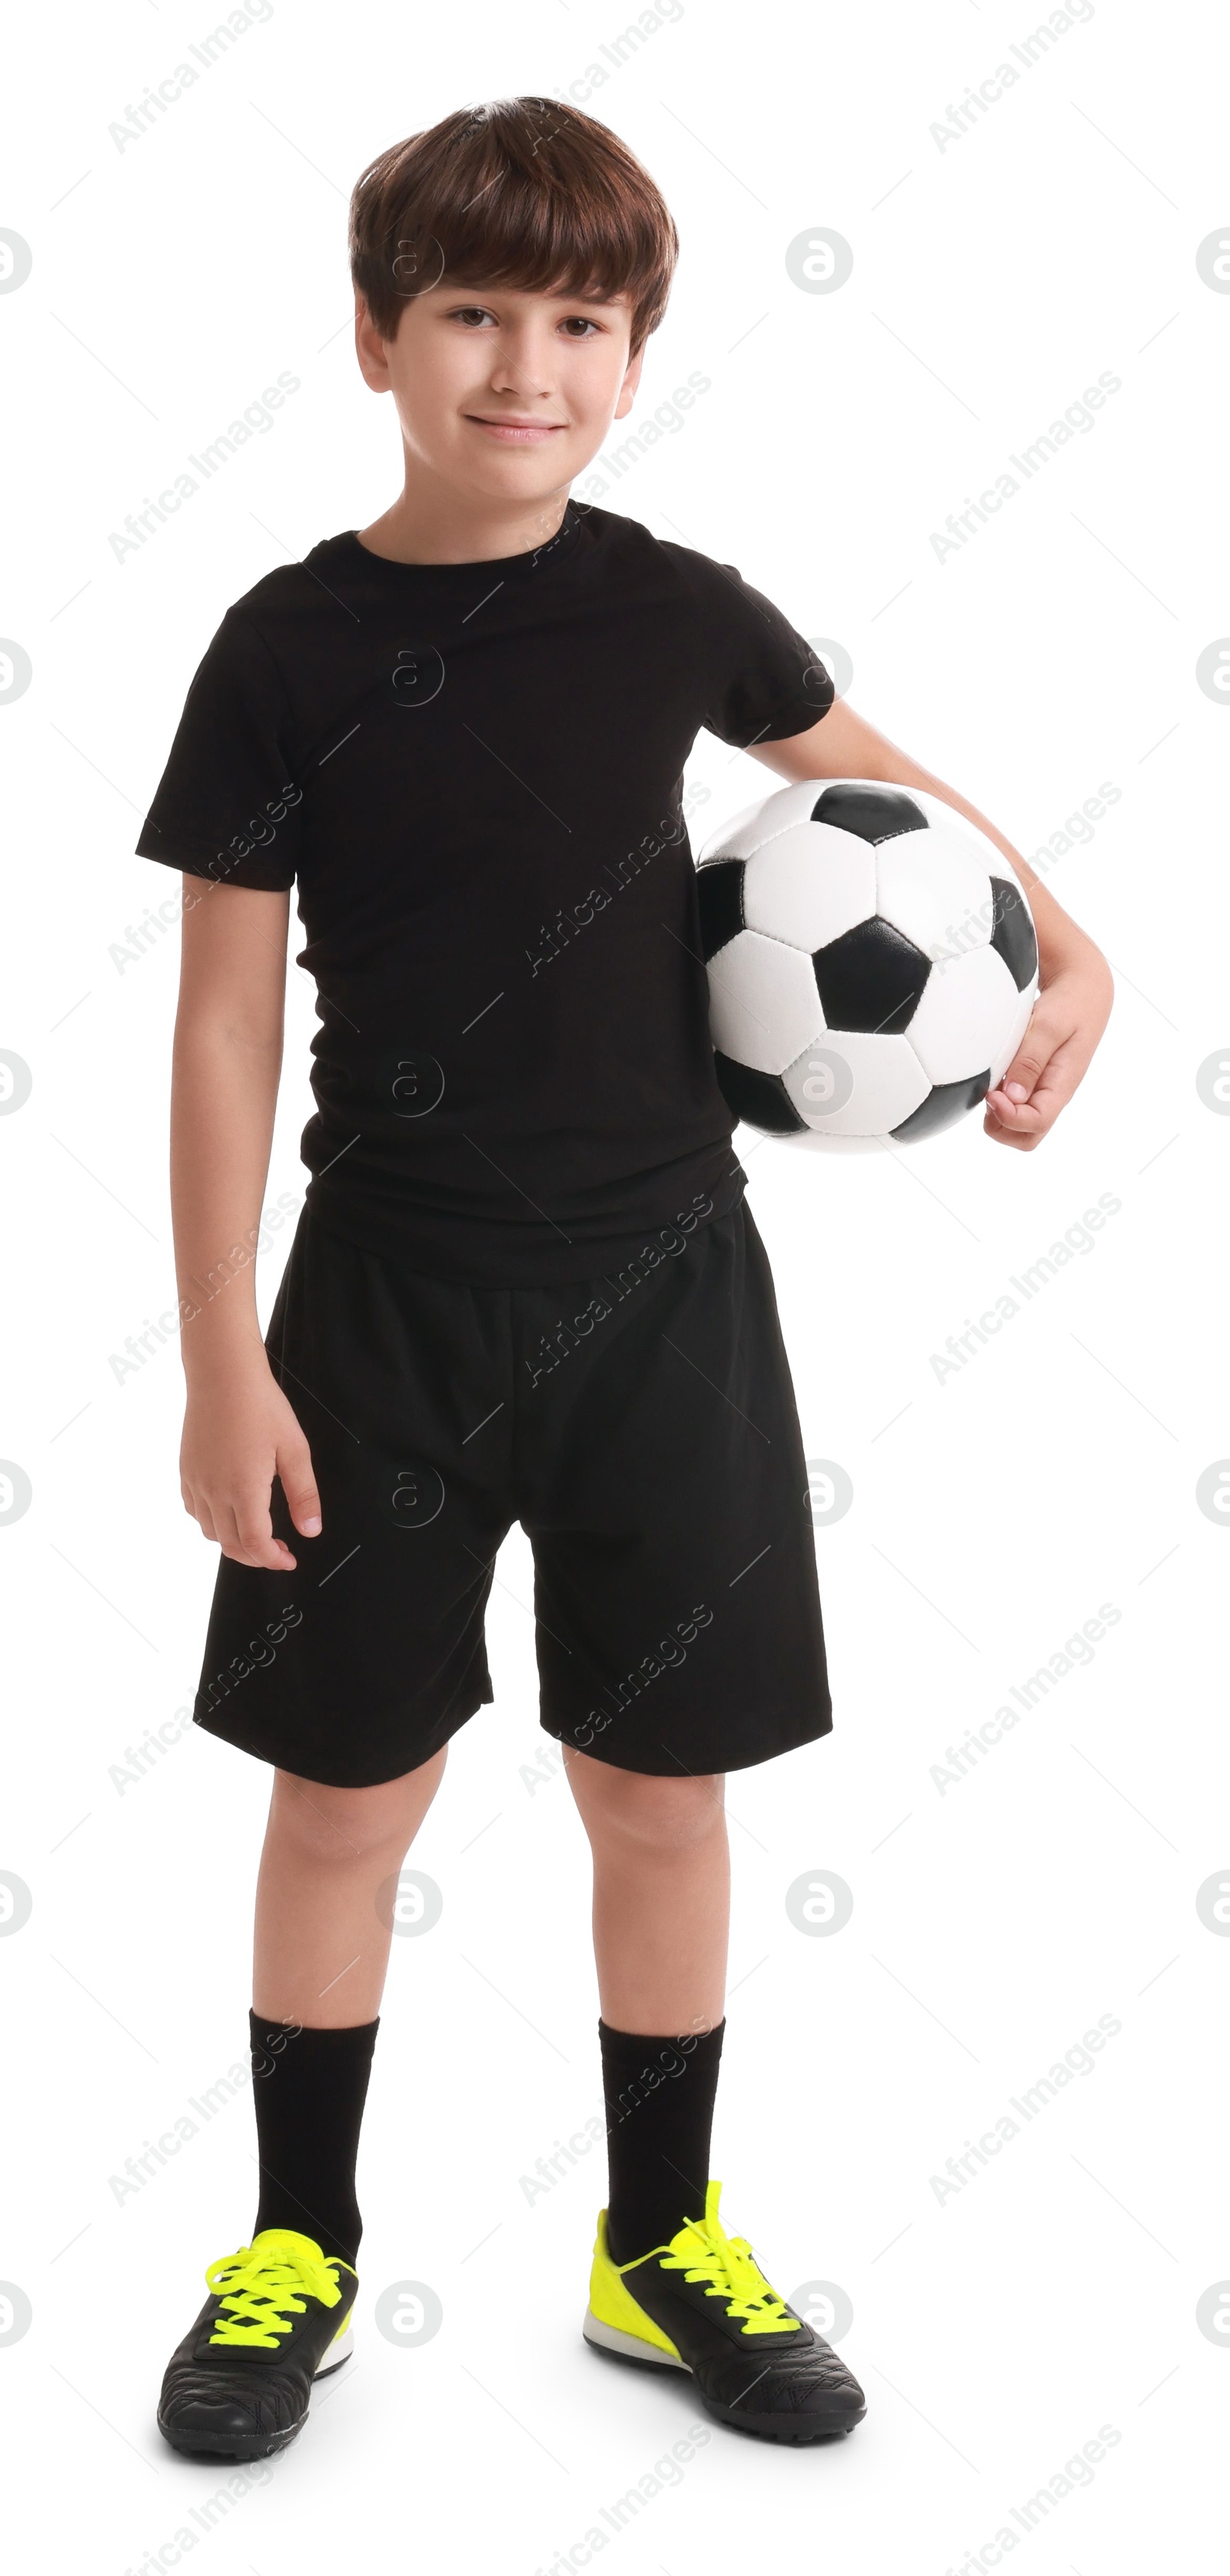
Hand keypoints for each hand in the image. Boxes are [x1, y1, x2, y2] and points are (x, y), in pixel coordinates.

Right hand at [180, 1355, 321, 1568]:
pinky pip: (195, 1511)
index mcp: (244, 1490)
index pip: (256, 1545)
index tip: (289, 1560)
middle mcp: (214, 1492)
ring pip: (210, 1532)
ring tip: (257, 1532)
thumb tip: (311, 1531)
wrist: (223, 1375)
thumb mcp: (295, 1450)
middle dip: (257, 1557)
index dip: (273, 1560)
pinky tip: (229, 1511)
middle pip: (232, 1545)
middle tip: (278, 1551)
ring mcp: (196, 1482)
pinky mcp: (186, 1471)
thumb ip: (304, 1495)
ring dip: (234, 1542)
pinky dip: (212, 1522)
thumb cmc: (262, 1407)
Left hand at [983, 943, 1113, 1150]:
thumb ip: (1030, 1060)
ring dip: (997, 1114)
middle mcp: (1052, 1095)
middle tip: (988, 1095)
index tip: (991, 1093)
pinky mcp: (1032, 1083)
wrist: (1082, 990)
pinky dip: (997, 1099)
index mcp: (1062, 1085)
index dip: (1009, 1117)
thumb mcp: (1049, 1025)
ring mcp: (1042, 1091)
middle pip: (1026, 1137)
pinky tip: (991, 1074)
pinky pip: (1013, 1106)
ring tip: (989, 1082)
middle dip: (1000, 1126)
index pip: (1036, 1123)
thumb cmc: (1069, 1004)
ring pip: (1017, 1126)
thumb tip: (1011, 1096)